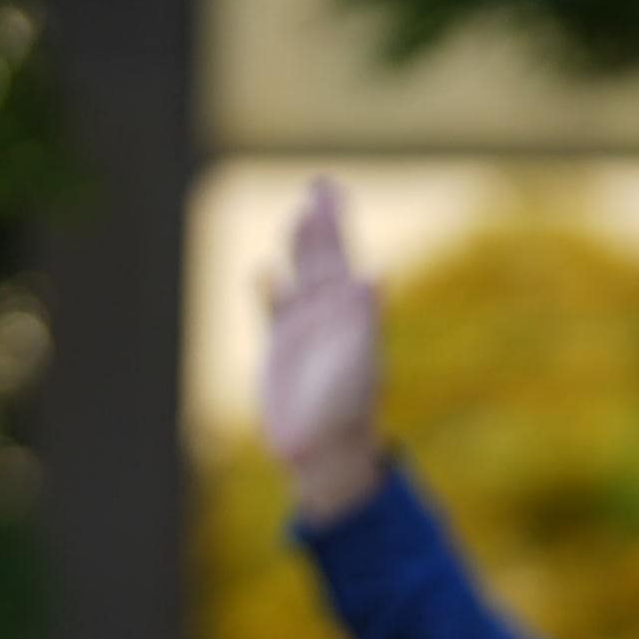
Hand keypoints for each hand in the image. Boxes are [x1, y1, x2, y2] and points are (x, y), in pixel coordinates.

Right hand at [253, 177, 387, 525]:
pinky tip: (265, 274)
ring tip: (300, 217)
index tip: (331, 192)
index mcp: (348, 314)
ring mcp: (304, 333)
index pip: (340, 256)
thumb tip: (374, 277)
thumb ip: (363, 318)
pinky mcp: (281, 352)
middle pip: (321, 259)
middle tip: (321, 187)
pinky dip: (270, 291)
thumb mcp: (356, 362)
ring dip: (298, 248)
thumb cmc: (348, 411)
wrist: (327, 452)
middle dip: (320, 224)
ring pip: (299, 278)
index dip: (335, 225)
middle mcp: (328, 318)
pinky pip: (274, 312)